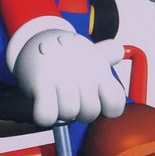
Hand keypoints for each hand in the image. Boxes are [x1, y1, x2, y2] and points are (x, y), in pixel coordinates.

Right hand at [11, 27, 125, 127]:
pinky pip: (47, 114)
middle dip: (80, 113)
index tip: (97, 103)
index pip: (114, 103)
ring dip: (60, 112)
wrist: (36, 39)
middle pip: (90, 112)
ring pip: (69, 113)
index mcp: (99, 69)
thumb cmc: (65, 53)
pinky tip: (44, 105)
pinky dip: (45, 116)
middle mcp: (84, 70)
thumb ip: (107, 55)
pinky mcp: (41, 81)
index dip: (106, 110)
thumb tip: (119, 50)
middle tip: (72, 101)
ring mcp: (62, 75)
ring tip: (56, 99)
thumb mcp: (88, 51)